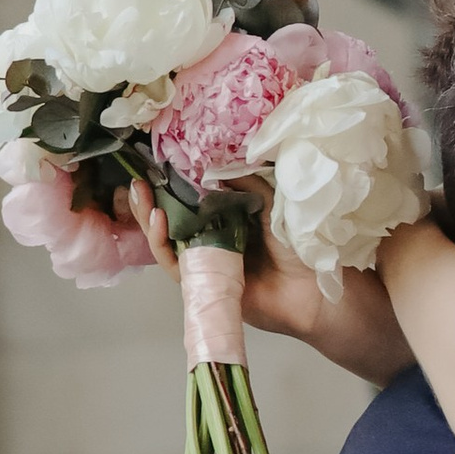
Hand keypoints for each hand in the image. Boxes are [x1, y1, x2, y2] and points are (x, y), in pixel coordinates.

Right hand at [128, 186, 409, 389]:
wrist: (316, 292)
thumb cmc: (301, 245)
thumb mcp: (272, 201)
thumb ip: (244, 182)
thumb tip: (210, 161)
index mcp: (230, 217)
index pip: (191, 197)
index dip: (171, 182)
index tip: (156, 161)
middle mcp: (214, 238)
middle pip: (171, 219)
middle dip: (152, 199)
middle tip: (138, 179)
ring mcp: (206, 263)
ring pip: (167, 241)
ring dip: (150, 219)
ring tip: (142, 196)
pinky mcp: (202, 285)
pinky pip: (176, 265)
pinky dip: (163, 244)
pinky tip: (158, 222)